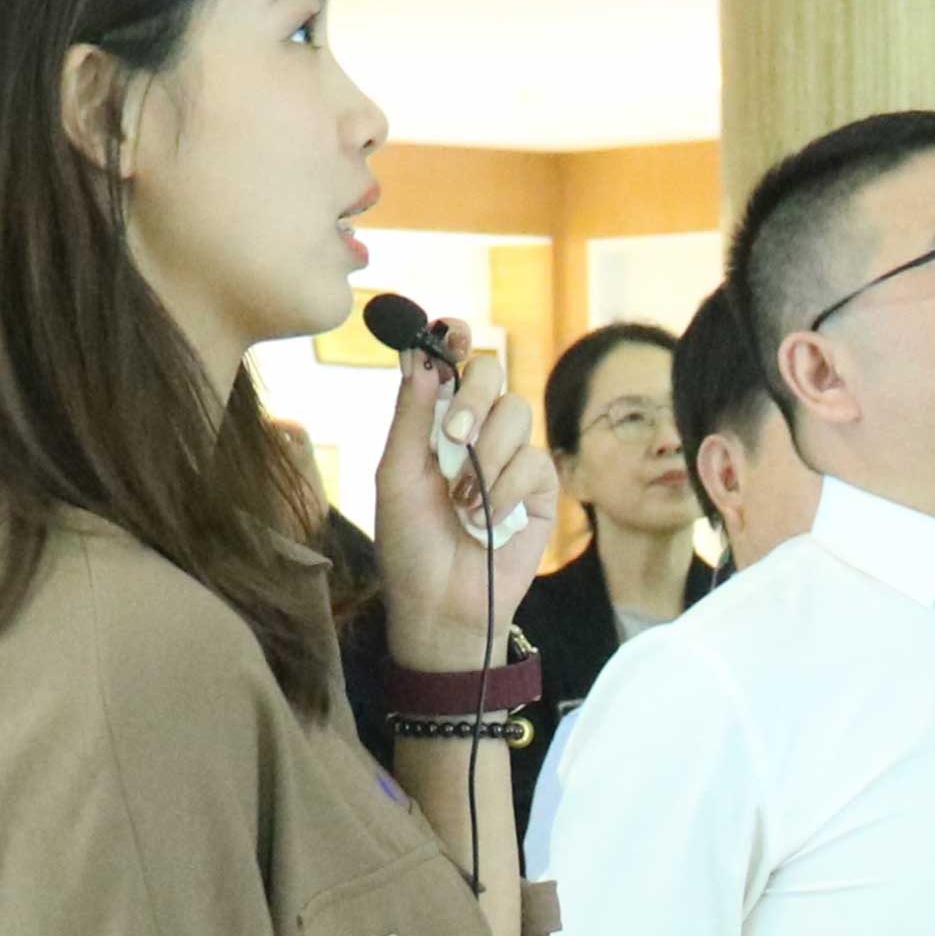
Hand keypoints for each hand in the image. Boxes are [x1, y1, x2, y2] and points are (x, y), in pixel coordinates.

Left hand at [370, 335, 554, 669]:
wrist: (440, 604)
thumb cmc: (410, 545)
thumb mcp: (395, 476)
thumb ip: (410, 417)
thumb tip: (421, 358)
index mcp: (436, 423)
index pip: (453, 366)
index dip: (455, 341)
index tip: (452, 332)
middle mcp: (476, 432)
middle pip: (493, 374)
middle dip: (473, 399)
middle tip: (453, 436)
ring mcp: (510, 458)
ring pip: (517, 414)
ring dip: (485, 457)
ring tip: (462, 503)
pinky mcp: (539, 489)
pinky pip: (533, 461)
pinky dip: (505, 490)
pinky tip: (486, 521)